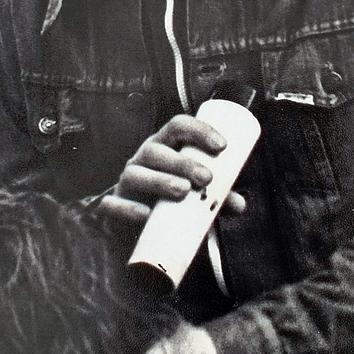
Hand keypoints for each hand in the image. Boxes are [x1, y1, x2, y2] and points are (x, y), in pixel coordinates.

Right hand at [98, 114, 244, 226]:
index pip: (178, 126)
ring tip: (183, 191)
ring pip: (135, 173)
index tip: (222, 146)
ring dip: (160, 180)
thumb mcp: (197, 195)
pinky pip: (113, 204)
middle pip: (157, 151)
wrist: (140, 226)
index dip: (199, 130)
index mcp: (165, 146)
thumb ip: (217, 197)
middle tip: (206, 177)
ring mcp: (126, 181)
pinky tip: (146, 215)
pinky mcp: (113, 206)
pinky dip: (128, 208)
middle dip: (182, 162)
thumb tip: (240, 203)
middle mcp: (143, 159)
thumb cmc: (172, 200)